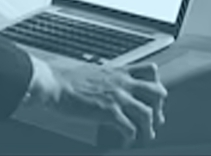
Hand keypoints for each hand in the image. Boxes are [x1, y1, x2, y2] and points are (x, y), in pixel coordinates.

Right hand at [31, 61, 167, 147]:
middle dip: (159, 107)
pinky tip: (125, 141)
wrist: (51, 84)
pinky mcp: (109, 113)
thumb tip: (104, 84)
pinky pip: (130, 129)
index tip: (152, 96)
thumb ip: (104, 78)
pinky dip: (130, 138)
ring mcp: (117, 98)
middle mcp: (122, 83)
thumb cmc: (63, 79)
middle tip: (155, 118)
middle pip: (157, 92)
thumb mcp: (91, 72)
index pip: (150, 70)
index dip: (156, 84)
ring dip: (149, 128)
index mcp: (118, 72)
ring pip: (148, 114)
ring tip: (145, 136)